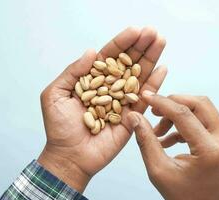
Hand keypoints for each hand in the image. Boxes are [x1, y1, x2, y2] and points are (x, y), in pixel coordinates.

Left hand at [37, 27, 166, 191]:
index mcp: (92, 80)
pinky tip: (162, 68)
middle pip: (127, 63)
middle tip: (153, 32)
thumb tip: (92, 51)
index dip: (122, 43)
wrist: (69, 156)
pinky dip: (155, 84)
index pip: (109, 57)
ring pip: (139, 76)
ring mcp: (122, 101)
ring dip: (151, 59)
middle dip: (141, 47)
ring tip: (160, 42)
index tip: (135, 30)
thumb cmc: (59, 127)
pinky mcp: (132, 116)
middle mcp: (109, 87)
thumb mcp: (55, 94)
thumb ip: (73, 72)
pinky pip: (145, 98)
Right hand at [127, 91, 218, 199]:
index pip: (184, 114)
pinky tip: (168, 139)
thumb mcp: (159, 171)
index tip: (147, 97)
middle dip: (174, 103)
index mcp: (211, 150)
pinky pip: (205, 122)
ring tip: (159, 130)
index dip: (162, 103)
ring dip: (179, 115)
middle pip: (199, 104)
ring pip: (203, 111)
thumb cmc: (185, 199)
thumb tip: (135, 118)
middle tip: (154, 110)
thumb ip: (147, 141)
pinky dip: (186, 125)